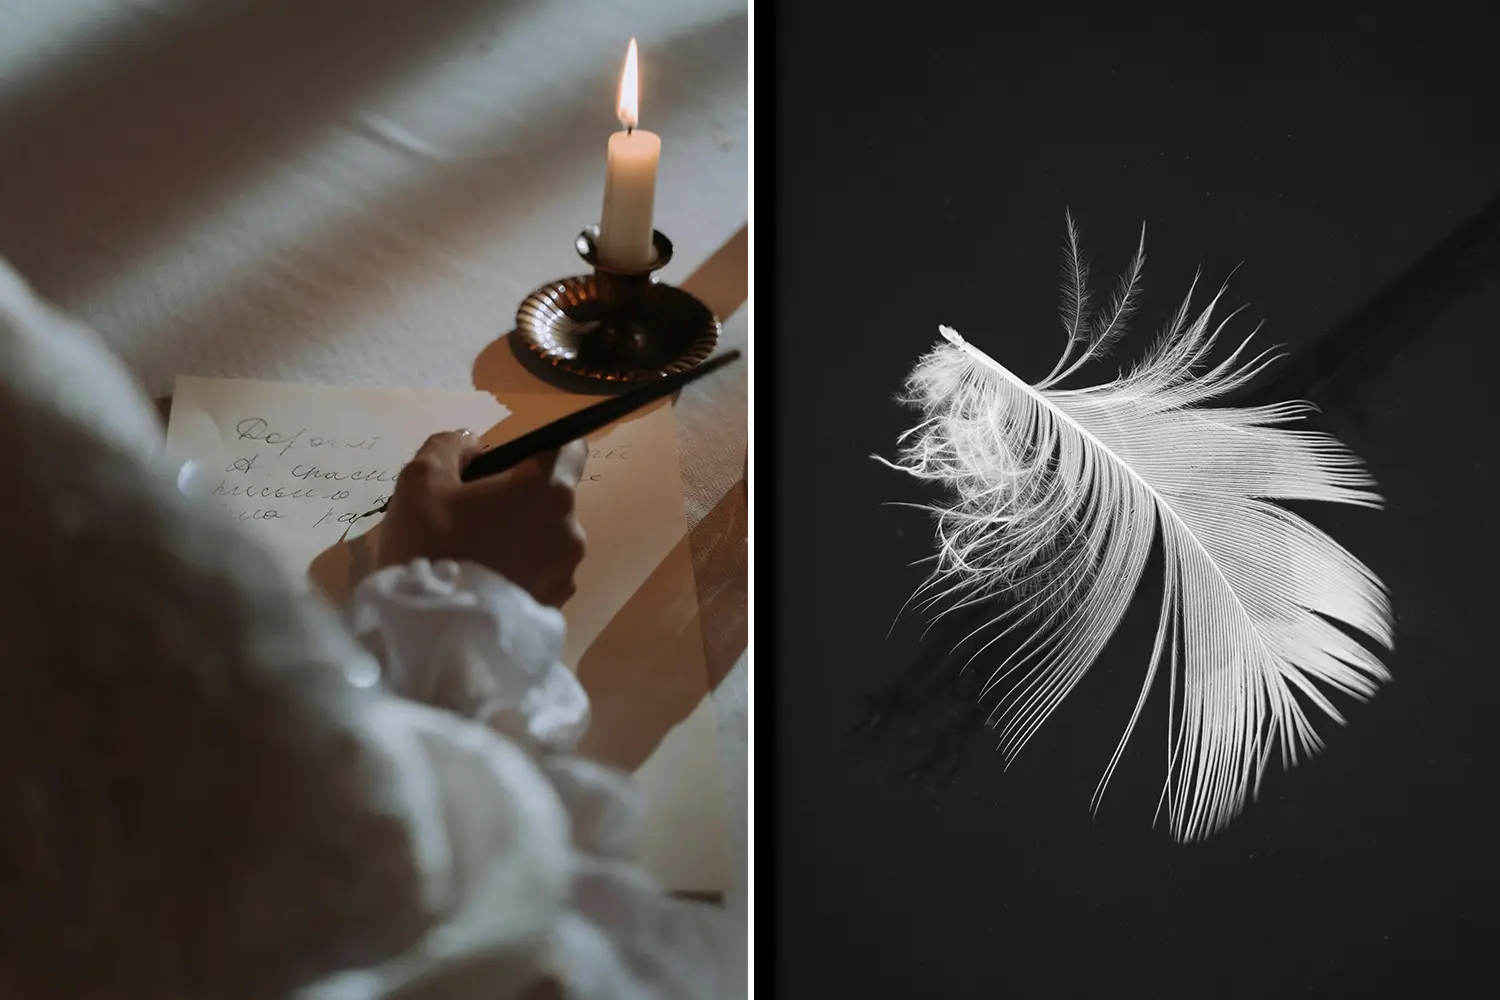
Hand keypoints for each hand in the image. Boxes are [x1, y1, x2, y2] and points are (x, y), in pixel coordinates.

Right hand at [377, 430, 587, 606]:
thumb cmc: (430, 547)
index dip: (539, 449)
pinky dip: (519, 571)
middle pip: (551, 498)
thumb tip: (474, 448)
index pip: (570, 448)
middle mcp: (571, 531)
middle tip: (470, 517)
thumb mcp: (421, 480)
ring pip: (546, 538)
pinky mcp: (555, 606)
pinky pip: (540, 574)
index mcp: (548, 491)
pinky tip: (482, 584)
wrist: (433, 636)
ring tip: (474, 556)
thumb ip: (451, 447)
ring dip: (519, 538)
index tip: (506, 465)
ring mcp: (567, 573)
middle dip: (517, 500)